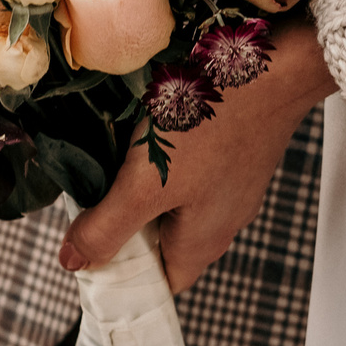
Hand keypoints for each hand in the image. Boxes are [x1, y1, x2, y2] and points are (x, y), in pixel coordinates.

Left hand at [58, 19, 334, 292]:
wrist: (271, 61)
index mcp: (202, 242)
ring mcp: (231, 182)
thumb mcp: (145, 184)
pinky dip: (162, 158)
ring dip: (140, 187)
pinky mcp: (232, 148)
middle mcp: (222, 219)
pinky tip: (141, 132)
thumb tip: (74, 263)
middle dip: (125, 225)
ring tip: (108, 160)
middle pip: (163, 241)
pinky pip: (189, 167)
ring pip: (174, 200)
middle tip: (88, 199)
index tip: (84, 254)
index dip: (122, 278)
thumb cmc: (211, 124)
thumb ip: (108, 228)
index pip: (160, 283)